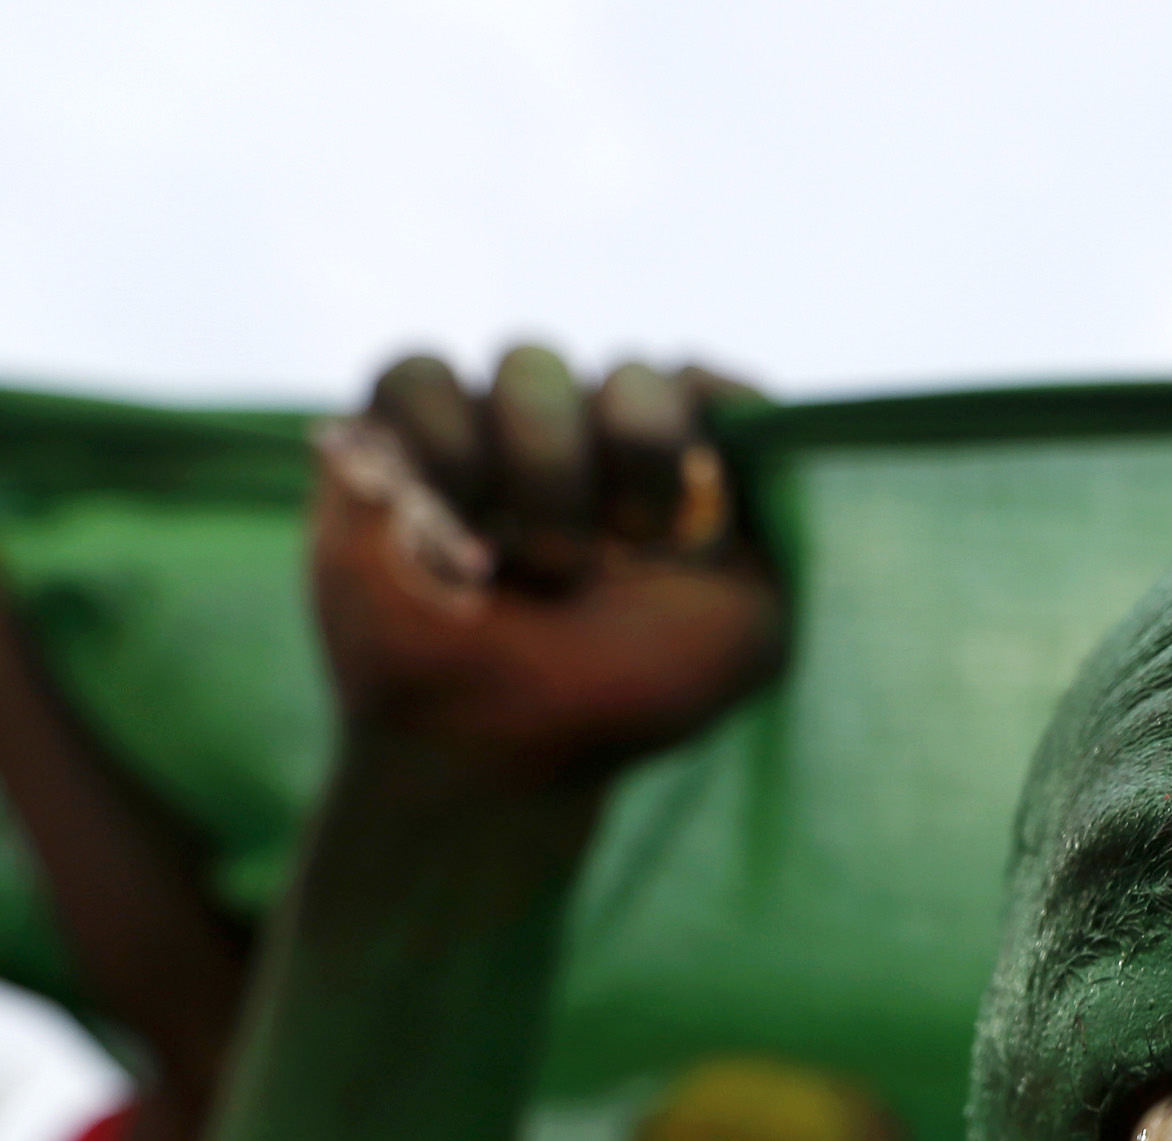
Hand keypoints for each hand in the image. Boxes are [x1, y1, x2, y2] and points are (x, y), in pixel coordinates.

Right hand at [312, 346, 783, 789]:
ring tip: (523, 561)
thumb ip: (778, 516)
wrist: (492, 745)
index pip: (703, 392)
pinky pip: (419, 375)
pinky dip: (441, 449)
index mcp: (673, 479)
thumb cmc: (618, 697)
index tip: (676, 528)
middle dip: (630, 465)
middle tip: (605, 557)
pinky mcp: (393, 438)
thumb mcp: (748, 628)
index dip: (699, 448)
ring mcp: (496, 435)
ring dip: (539, 465)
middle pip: (632, 377)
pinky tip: (446, 526)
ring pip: (532, 364)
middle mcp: (590, 445)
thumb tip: (740, 399)